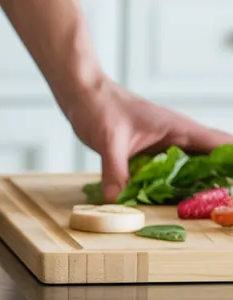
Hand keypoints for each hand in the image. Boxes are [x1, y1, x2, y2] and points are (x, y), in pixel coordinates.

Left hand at [65, 78, 232, 201]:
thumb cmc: (99, 106)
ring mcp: (165, 145)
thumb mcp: (108, 140)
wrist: (81, 93)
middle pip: (214, 159)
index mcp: (179, 129)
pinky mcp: (151, 152)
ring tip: (210, 206)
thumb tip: (116, 201)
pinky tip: (176, 202)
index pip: (223, 145)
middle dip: (223, 178)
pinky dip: (179, 185)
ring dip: (203, 184)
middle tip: (227, 202)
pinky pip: (173, 171)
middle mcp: (178, 137)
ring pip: (195, 167)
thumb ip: (115, 170)